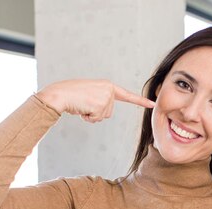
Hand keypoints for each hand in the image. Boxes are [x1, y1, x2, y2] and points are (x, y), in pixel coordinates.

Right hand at [35, 79, 154, 122]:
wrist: (59, 94)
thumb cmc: (71, 95)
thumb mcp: (90, 94)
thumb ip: (101, 101)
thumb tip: (103, 113)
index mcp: (108, 86)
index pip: (127, 96)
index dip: (140, 101)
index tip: (153, 104)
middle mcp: (109, 89)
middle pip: (109, 112)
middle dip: (96, 113)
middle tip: (84, 103)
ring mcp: (105, 97)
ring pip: (103, 117)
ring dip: (91, 115)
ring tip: (82, 104)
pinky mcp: (100, 105)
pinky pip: (96, 119)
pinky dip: (87, 117)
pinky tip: (81, 108)